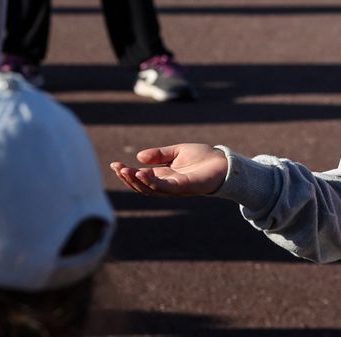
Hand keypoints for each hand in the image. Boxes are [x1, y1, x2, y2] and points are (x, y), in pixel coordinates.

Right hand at [110, 144, 228, 196]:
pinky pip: (165, 187)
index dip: (127, 173)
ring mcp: (175, 188)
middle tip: (117, 168)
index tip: (114, 164)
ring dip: (137, 181)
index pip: (141, 177)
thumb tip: (139, 157)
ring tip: (125, 171)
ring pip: (151, 189)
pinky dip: (152, 182)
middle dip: (128, 178)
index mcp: (164, 176)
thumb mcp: (177, 152)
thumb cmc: (204, 158)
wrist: (225, 162)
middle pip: (142, 186)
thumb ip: (159, 154)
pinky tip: (142, 173)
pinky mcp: (185, 187)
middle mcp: (167, 184)